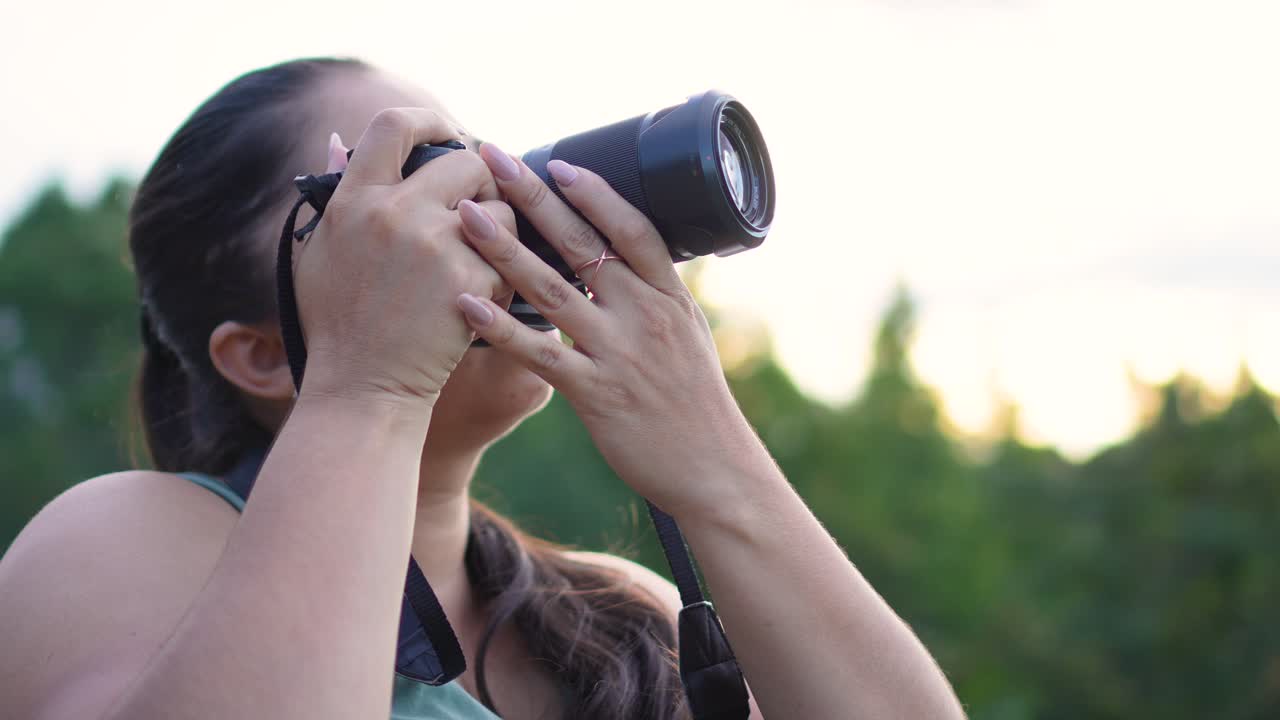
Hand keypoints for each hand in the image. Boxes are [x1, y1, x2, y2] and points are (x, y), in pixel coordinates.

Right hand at [292, 110, 514, 416]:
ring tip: (481, 260)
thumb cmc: (339, 325)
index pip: (392, 125)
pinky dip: (504, 275)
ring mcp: (433, 245)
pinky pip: (510, 257)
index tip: (450, 133)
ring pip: (499, 209)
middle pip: (467, 161)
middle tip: (481, 212)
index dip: (430, 120)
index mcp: (353, 200)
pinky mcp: (468, 279)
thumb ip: (334, 194)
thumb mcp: (318, 253)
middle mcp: (392, 213)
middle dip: (484, 183)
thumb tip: (336, 139)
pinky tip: (484, 296)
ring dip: (502, 231)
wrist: (364, 388)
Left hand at [453, 145, 768, 515]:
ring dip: (505, 249)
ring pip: (553, 290)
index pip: (632, 229)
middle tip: (494, 157)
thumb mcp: (688, 335)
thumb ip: (654, 295)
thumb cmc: (696, 403)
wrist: (714, 468)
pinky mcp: (595, 394)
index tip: (557, 162)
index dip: (594, 192)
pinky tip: (465, 303)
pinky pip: (539, 354)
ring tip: (464, 216)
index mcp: (669, 297)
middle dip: (535, 197)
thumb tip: (622, 258)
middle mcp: (645, 316)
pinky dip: (500, 327)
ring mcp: (619, 353)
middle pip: (584, 245)